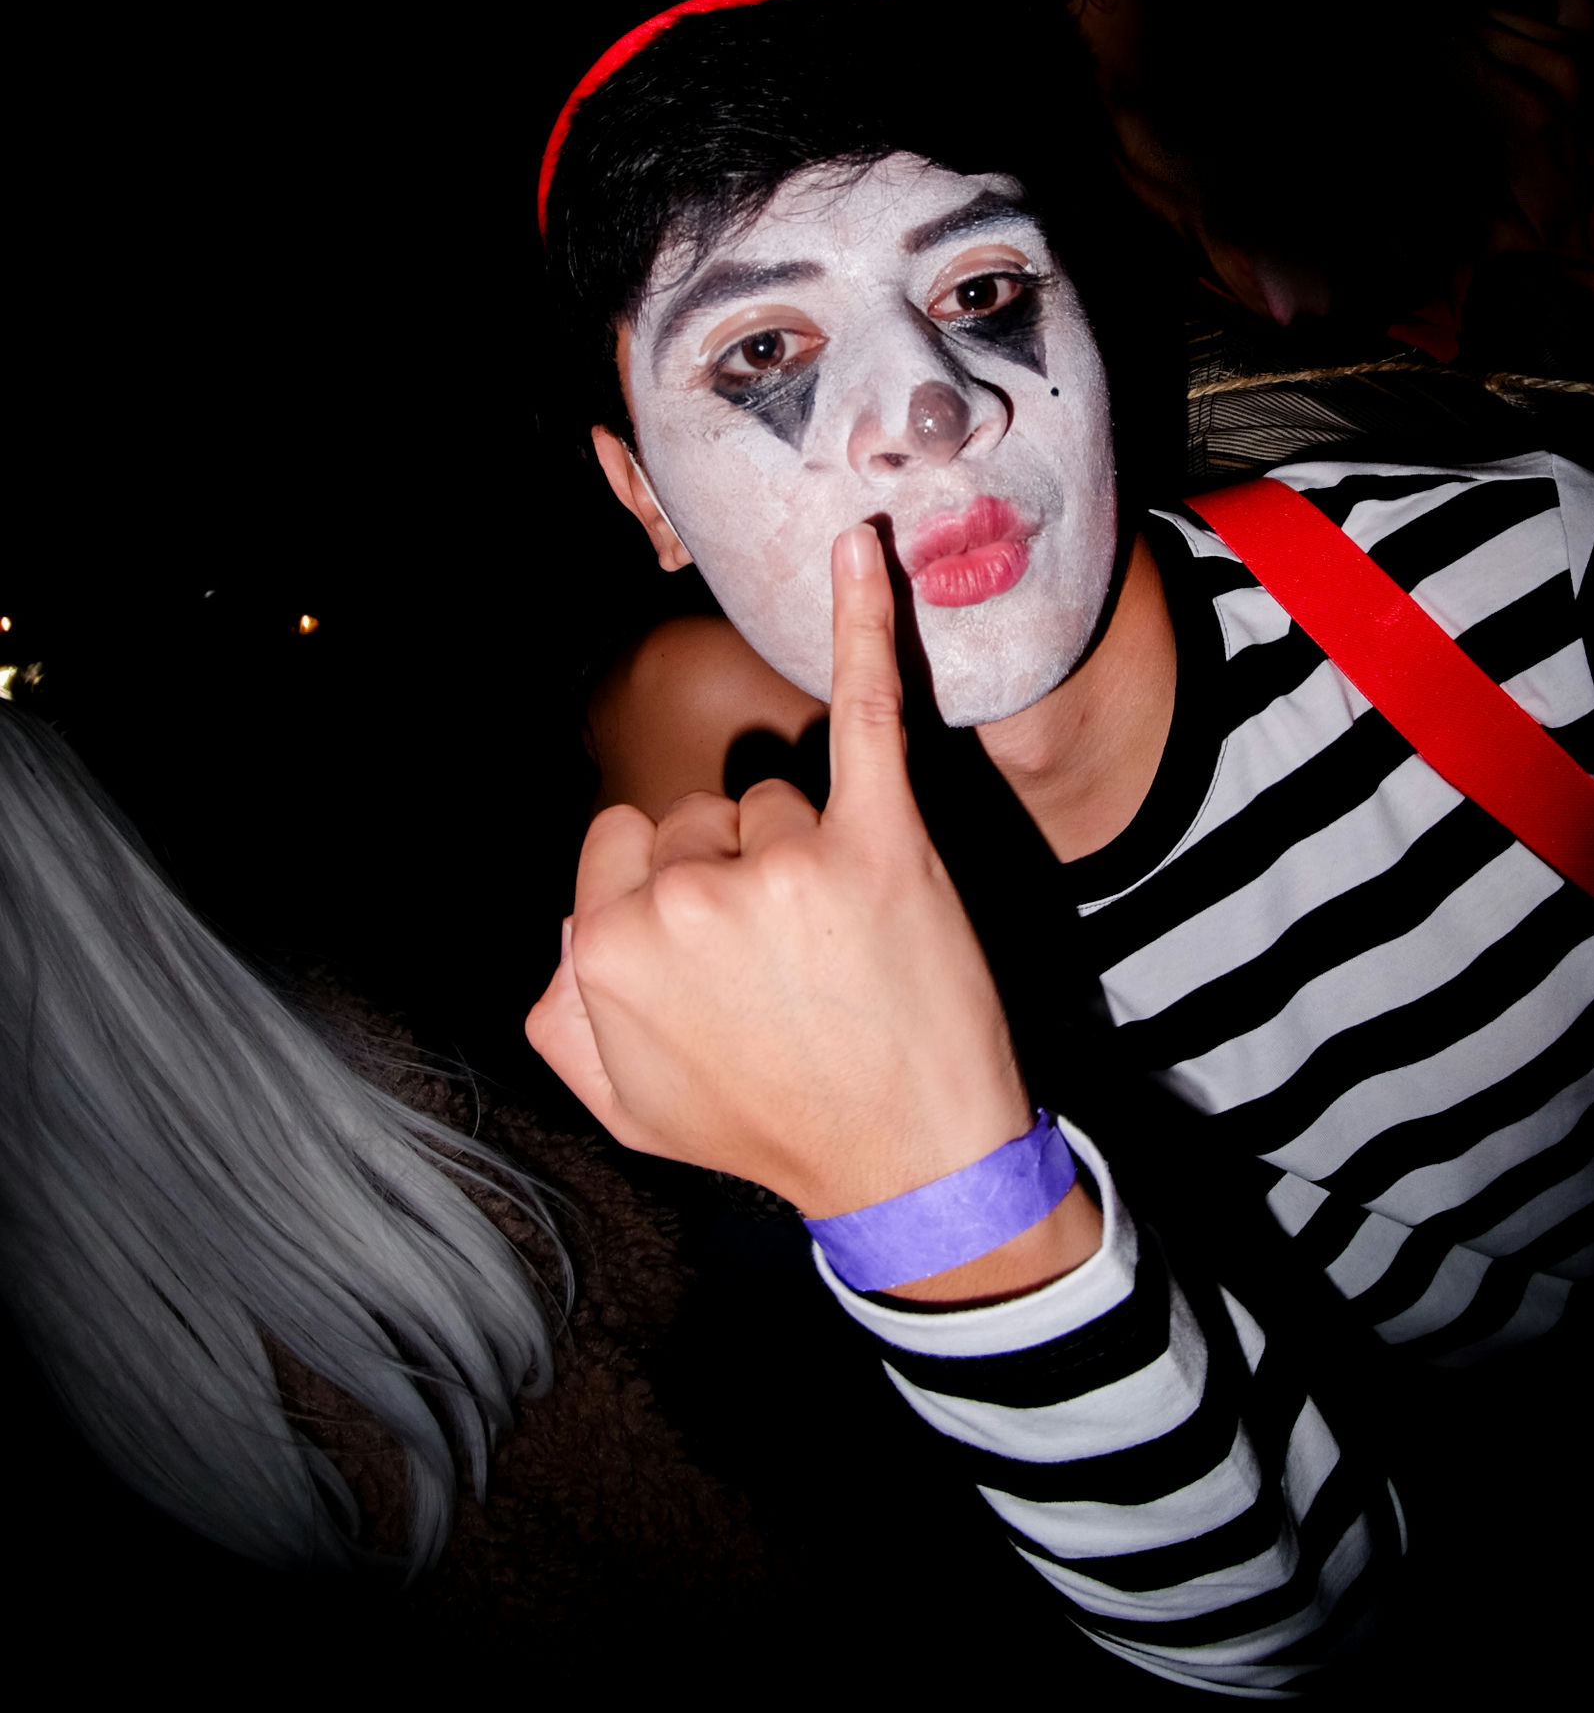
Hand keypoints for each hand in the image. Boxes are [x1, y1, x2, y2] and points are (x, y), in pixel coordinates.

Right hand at [527, 523, 1031, 1218]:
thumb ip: (560, 1012)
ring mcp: (787, 867)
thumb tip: (567, 929)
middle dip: (740, 872)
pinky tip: (856, 548)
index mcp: (605, 947)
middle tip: (794, 966)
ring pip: (775, 796)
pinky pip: (868, 711)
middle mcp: (685, 899)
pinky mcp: (884, 843)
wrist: (914, 1165)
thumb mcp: (625, 1103)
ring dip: (808, 851)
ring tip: (846, 948)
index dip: (676, 891)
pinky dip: (865, 623)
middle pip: (700, 816)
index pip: (625, 844)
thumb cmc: (770, 1130)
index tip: (719, 951)